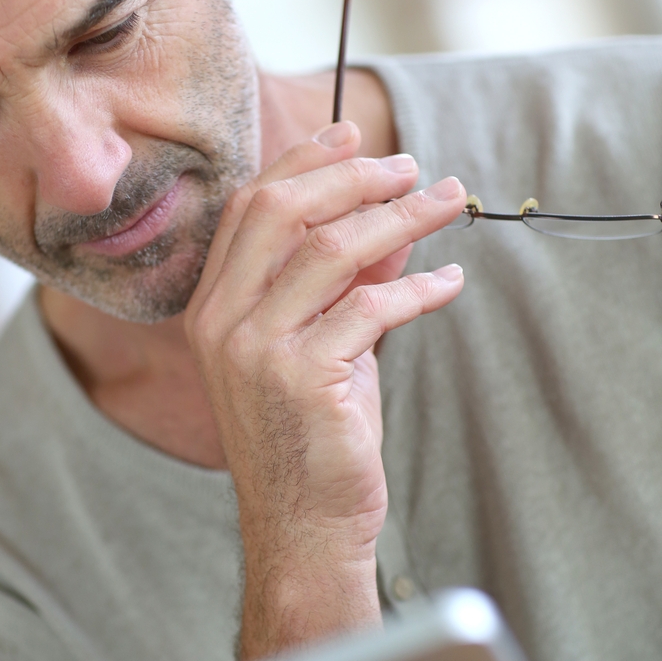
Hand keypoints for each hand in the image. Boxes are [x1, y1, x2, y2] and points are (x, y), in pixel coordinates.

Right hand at [185, 120, 466, 660]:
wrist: (302, 524)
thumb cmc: (311, 437)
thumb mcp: (324, 348)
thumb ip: (345, 286)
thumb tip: (392, 225)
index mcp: (212, 308)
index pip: (249, 208)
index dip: (304, 162)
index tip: (353, 136)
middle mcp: (221, 322)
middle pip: (281, 210)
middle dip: (352, 176)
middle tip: (410, 169)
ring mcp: (253, 350)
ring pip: (330, 249)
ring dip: (399, 218)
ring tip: (446, 204)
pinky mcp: (300, 379)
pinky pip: (370, 308)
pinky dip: (419, 290)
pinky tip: (449, 285)